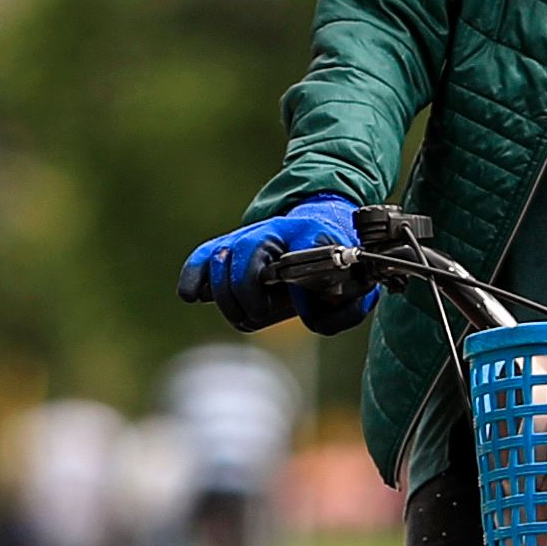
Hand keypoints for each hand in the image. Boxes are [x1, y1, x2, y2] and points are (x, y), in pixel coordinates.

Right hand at [181, 194, 364, 332]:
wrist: (325, 230)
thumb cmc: (339, 269)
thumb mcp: (356, 290)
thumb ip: (342, 310)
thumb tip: (308, 315)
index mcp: (314, 234)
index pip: (302, 253)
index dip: (300, 288)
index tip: (302, 306)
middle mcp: (278, 229)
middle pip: (247, 251)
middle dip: (248, 291)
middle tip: (260, 315)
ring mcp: (251, 236)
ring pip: (224, 256)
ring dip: (226, 294)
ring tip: (243, 316)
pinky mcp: (231, 247)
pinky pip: (205, 254)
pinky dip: (194, 274)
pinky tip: (190, 295)